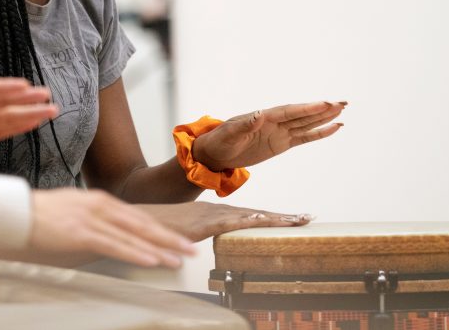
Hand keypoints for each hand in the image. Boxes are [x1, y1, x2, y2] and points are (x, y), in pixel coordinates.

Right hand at [30, 189, 194, 267]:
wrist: (16, 212)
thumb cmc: (42, 215)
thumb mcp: (75, 211)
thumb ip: (95, 218)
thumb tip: (111, 232)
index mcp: (99, 200)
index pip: (138, 216)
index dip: (161, 229)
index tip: (179, 239)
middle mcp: (100, 206)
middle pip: (142, 224)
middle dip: (169, 238)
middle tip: (191, 249)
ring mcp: (91, 219)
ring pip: (133, 236)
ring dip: (158, 249)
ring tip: (178, 259)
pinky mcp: (81, 233)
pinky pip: (114, 245)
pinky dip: (135, 253)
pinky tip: (151, 260)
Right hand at [137, 202, 312, 241]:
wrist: (140, 221)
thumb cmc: (162, 228)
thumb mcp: (190, 230)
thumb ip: (204, 231)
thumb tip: (216, 237)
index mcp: (216, 213)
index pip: (251, 215)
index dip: (273, 217)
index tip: (295, 218)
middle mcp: (217, 211)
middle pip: (256, 214)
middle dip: (283, 216)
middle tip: (307, 218)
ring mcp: (211, 216)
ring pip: (249, 216)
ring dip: (274, 218)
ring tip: (297, 220)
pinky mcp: (202, 224)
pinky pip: (229, 223)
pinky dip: (247, 221)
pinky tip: (261, 220)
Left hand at [192, 101, 345, 170]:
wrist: (215, 153)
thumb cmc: (219, 141)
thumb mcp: (229, 134)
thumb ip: (244, 125)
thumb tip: (259, 115)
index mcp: (263, 117)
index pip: (289, 111)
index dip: (307, 108)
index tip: (324, 103)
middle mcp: (274, 122)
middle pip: (302, 114)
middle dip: (322, 109)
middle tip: (342, 102)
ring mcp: (279, 133)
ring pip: (306, 123)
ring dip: (324, 117)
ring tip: (342, 109)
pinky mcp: (281, 144)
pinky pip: (304, 138)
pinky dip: (319, 133)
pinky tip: (334, 128)